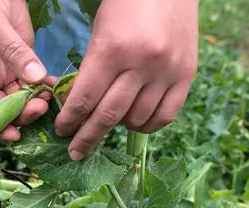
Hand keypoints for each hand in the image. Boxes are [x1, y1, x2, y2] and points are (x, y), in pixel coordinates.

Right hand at [0, 0, 51, 140]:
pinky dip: (44, 88)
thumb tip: (35, 79)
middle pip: (0, 113)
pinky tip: (54, 86)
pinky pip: (32, 85)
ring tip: (48, 96)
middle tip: (39, 108)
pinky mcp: (20, 65)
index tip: (12, 133)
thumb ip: (13, 52)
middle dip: (19, 116)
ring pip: (18, 103)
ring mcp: (2, 75)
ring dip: (34, 104)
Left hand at [55, 0, 198, 159]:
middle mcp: (142, 64)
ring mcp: (167, 72)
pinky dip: (147, 125)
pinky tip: (134, 122)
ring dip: (116, 128)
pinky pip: (165, 116)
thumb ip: (90, 71)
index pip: (85, 99)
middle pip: (108, 115)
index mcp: (113, 50)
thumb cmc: (126, 5)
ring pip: (136, 119)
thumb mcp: (99, 33)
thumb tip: (78, 109)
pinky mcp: (186, 76)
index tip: (62, 131)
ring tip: (106, 125)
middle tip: (76, 151)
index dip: (71, 120)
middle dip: (87, 137)